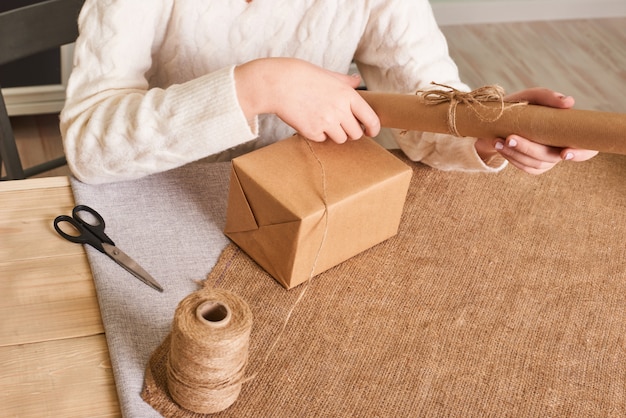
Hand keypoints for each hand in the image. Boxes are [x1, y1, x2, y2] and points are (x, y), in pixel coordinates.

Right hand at [234, 58, 379, 142]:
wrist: (276, 83)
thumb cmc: (299, 75)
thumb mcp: (326, 74)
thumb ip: (344, 81)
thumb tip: (356, 81)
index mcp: (347, 94)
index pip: (370, 118)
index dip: (373, 128)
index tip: (370, 132)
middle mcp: (339, 110)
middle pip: (356, 133)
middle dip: (350, 132)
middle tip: (341, 125)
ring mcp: (326, 122)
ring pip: (340, 139)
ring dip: (334, 134)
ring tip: (322, 120)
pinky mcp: (312, 132)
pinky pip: (321, 140)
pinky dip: (317, 134)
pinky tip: (308, 120)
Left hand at [474, 88, 597, 173]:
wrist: (499, 119)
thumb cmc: (521, 106)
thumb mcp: (531, 97)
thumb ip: (547, 96)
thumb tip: (569, 102)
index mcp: (569, 131)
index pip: (587, 148)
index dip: (580, 153)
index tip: (564, 153)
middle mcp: (562, 147)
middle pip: (552, 156)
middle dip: (530, 149)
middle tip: (510, 138)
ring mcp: (549, 159)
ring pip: (537, 164)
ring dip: (516, 153)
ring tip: (499, 141)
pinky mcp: (535, 166)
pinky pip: (527, 167)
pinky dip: (512, 158)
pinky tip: (500, 147)